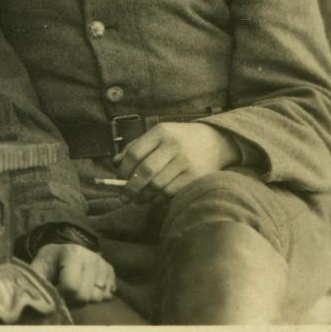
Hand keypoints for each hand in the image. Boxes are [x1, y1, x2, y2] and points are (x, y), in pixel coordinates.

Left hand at [29, 243, 115, 304]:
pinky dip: (97, 296)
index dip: (62, 295)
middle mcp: (91, 256)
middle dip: (73, 299)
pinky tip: (87, 287)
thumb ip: (38, 282)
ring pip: (98, 298)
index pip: (71, 288)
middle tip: (65, 291)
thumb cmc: (49, 264)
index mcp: (71, 253)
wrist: (62, 253)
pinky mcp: (110, 270)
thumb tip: (39, 300)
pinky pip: (108, 295)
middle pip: (86, 296)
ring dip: (86, 299)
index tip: (56, 290)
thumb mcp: (39, 268)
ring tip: (76, 288)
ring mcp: (102, 263)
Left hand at [116, 122, 238, 204]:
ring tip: (139, 199)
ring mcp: (186, 161)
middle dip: (131, 188)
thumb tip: (115, 163)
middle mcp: (174, 145)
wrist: (215, 141)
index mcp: (161, 132)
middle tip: (124, 197)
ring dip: (145, 195)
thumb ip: (135, 147)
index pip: (135, 153)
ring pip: (157, 185)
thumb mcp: (157, 135)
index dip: (123, 170)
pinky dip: (159, 198)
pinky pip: (171, 192)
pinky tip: (155, 198)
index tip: (118, 180)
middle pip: (145, 171)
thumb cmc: (178, 139)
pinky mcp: (197, 176)